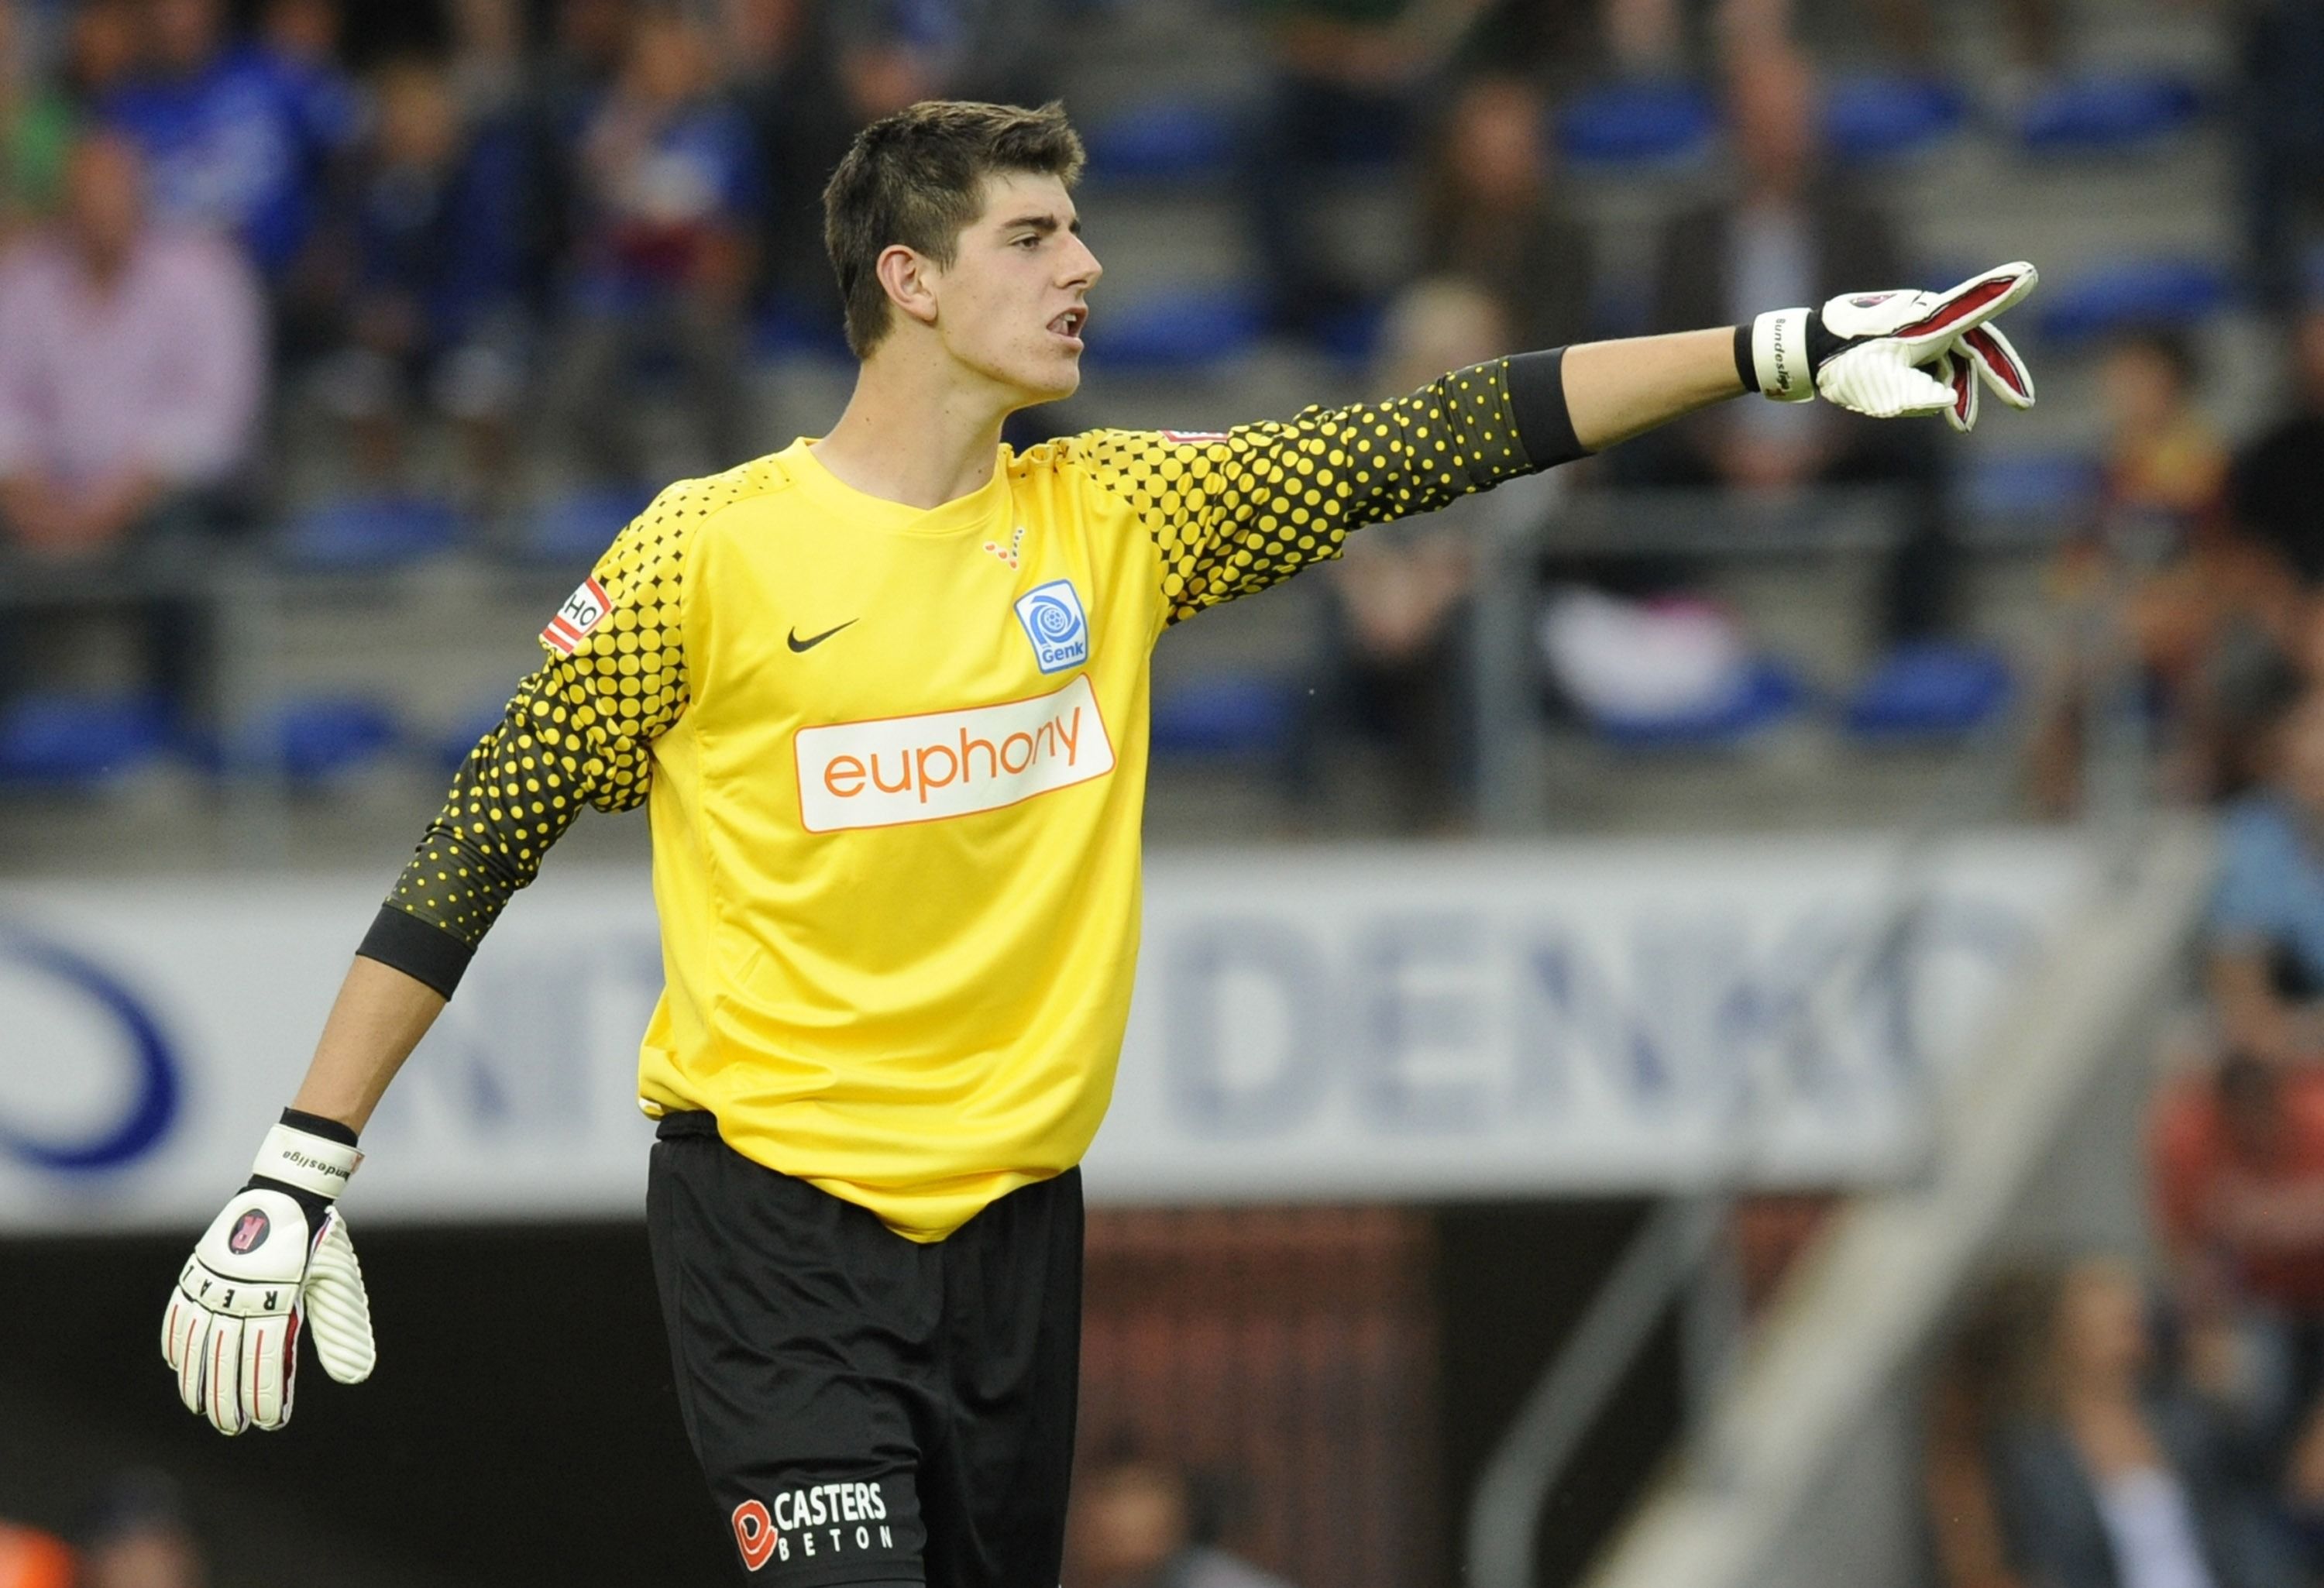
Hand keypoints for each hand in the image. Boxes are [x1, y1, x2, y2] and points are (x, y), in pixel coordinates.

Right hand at [161, 1114, 374, 1433]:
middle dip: (230, 1398)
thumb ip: (341, 1330)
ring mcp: (213, 1283)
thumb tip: (356, 1376)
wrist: (288, 1190)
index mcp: (279, 1296)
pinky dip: (176, 1343)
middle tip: (234, 1428)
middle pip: (227, 1358)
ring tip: (203, 1409)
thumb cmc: (320, 1240)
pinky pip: (178, 1315)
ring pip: (198, 1343)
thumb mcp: (339, 1282)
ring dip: (198, 1380)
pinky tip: (179, 1368)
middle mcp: (241, 1293)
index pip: (266, 1358)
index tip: (270, 1423)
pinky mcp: (196, 1272)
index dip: (266, 1394)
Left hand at [1746, 261, 2038, 430]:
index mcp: (1926, 318)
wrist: (1808, 353)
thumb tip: (1948, 404)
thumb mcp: (1879, 384)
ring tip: (1958, 424)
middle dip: (1997, 377)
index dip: (2002, 293)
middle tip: (2023, 404)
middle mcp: (1928, 314)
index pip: (1972, 305)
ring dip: (1956, 390)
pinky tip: (1914, 403)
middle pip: (1975, 346)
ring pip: (1952, 359)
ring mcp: (1918, 325)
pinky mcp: (1908, 336)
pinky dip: (1933, 384)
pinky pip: (1933, 362)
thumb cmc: (1844, 365)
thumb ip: (1915, 394)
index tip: (2029, 274)